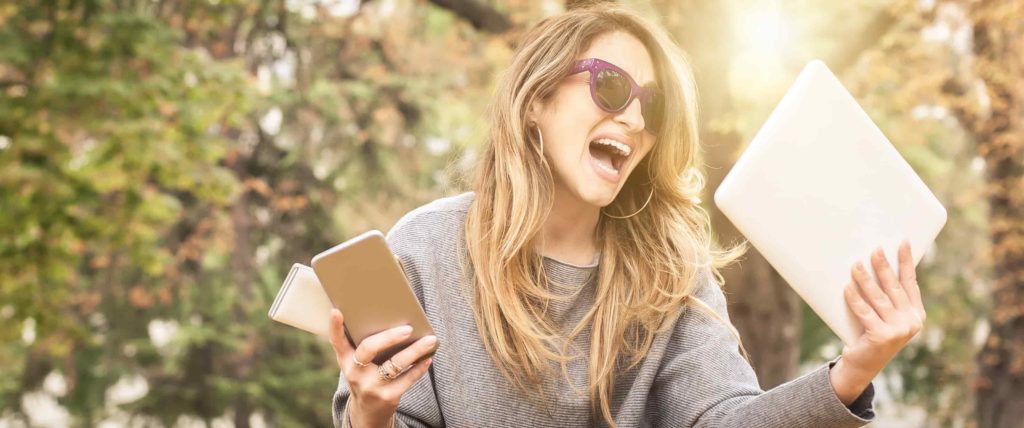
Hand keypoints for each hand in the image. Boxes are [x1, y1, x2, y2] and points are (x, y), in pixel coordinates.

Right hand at [329, 309, 435, 427]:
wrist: (368, 412)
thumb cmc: (366, 377)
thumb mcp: (357, 364)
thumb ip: (365, 346)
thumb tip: (395, 321)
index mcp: (345, 360)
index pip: (337, 341)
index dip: (335, 327)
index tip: (336, 311)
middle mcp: (355, 372)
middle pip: (369, 348)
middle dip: (389, 337)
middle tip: (408, 328)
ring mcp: (370, 386)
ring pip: (394, 364)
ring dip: (415, 351)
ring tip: (431, 340)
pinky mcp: (387, 397)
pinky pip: (407, 379)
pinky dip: (419, 367)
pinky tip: (428, 358)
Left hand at [830, 240, 925, 404]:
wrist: (863, 365)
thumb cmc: (871, 333)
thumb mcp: (885, 316)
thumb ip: (886, 297)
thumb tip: (871, 264)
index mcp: (916, 313)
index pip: (911, 282)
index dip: (906, 261)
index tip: (903, 242)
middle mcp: (911, 321)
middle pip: (894, 287)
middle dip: (883, 266)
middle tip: (875, 249)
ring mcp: (898, 330)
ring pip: (878, 298)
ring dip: (865, 279)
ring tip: (855, 264)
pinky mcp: (881, 337)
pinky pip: (864, 312)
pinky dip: (854, 299)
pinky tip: (846, 287)